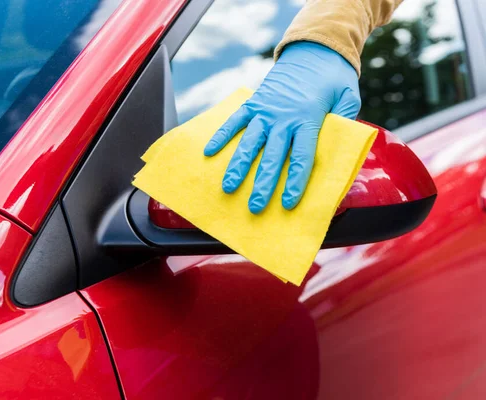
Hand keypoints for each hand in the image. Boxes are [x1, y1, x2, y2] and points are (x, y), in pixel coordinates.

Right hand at [204, 42, 360, 212]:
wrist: (313, 49)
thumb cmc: (333, 78)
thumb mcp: (349, 98)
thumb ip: (345, 122)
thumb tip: (340, 148)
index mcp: (308, 120)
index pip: (302, 157)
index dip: (295, 182)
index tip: (288, 203)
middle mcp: (284, 118)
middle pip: (272, 157)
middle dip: (263, 184)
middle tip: (255, 207)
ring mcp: (265, 111)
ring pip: (249, 143)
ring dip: (238, 167)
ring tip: (229, 188)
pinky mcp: (253, 103)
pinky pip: (235, 121)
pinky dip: (221, 135)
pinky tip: (209, 152)